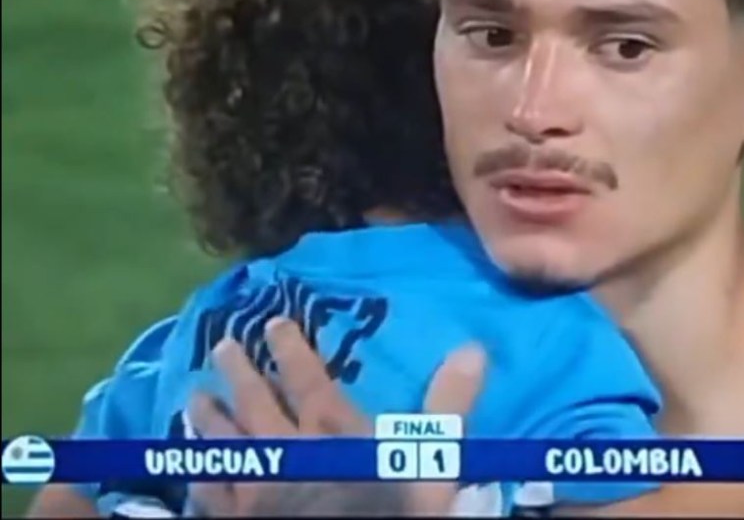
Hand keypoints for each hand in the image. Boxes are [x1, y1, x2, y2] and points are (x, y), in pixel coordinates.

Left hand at [188, 317, 485, 516]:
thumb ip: (448, 407)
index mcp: (331, 432)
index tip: (270, 322)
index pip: (307, 382)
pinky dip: (200, 478)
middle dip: (242, 374)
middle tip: (221, 344)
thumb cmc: (388, 512)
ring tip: (193, 396)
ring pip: (227, 445)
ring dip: (210, 419)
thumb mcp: (432, 463)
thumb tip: (472, 348)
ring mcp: (256, 489)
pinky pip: (212, 494)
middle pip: (258, 405)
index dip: (290, 350)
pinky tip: (190, 470)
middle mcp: (286, 452)